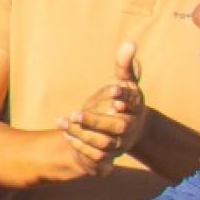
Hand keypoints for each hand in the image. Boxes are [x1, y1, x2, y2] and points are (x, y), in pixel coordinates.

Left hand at [55, 41, 148, 171]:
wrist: (125, 132)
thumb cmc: (121, 101)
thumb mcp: (123, 82)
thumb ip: (124, 65)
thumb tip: (130, 43)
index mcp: (135, 107)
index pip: (132, 101)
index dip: (123, 96)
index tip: (112, 90)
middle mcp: (130, 126)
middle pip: (117, 127)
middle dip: (96, 120)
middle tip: (75, 113)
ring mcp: (120, 143)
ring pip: (104, 143)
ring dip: (82, 133)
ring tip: (63, 121)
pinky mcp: (108, 156)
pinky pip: (95, 155)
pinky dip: (79, 145)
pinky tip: (65, 132)